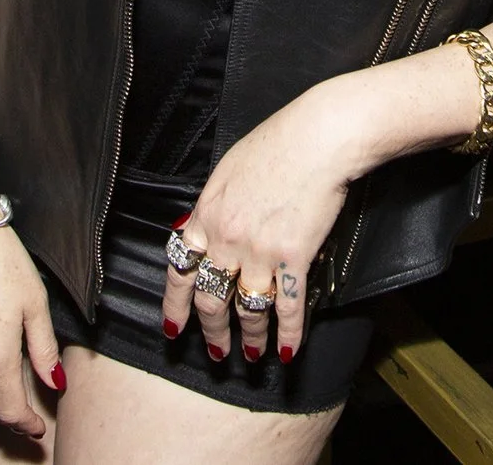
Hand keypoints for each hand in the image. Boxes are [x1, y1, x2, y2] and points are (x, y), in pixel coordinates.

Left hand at [165, 81, 377, 365]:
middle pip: (210, 298)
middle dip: (211, 331)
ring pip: (247, 308)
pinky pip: (288, 307)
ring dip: (249, 338)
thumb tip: (206, 228)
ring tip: (251, 355)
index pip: (179, 270)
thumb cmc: (278, 143)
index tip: (174, 327)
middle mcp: (227, 238)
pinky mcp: (295, 257)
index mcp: (208, 214)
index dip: (175, 304)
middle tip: (216, 352)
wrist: (318, 137)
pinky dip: (288, 334)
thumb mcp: (229, 169)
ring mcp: (260, 251)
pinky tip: (286, 352)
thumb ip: (214, 204)